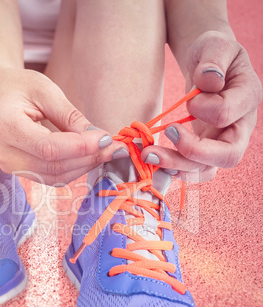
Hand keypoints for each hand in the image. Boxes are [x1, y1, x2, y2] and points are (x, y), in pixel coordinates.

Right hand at [0, 68, 126, 185]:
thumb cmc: (21, 86)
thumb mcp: (46, 91)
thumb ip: (71, 117)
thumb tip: (99, 139)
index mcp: (5, 125)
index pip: (48, 147)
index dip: (80, 147)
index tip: (107, 139)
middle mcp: (2, 151)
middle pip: (52, 166)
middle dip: (88, 158)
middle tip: (114, 149)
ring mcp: (7, 164)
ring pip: (53, 176)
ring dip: (83, 167)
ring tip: (106, 152)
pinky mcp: (17, 170)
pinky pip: (49, 178)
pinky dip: (73, 170)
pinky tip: (89, 158)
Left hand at [141, 31, 261, 180]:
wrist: (207, 69)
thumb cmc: (211, 55)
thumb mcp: (213, 46)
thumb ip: (214, 59)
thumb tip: (209, 81)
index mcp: (247, 97)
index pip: (227, 114)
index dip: (203, 108)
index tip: (189, 98)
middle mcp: (240, 126)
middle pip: (227, 155)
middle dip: (192, 152)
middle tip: (165, 134)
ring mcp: (223, 142)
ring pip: (208, 169)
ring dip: (177, 166)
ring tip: (149, 155)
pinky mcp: (205, 151)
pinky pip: (195, 170)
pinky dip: (175, 170)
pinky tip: (156, 160)